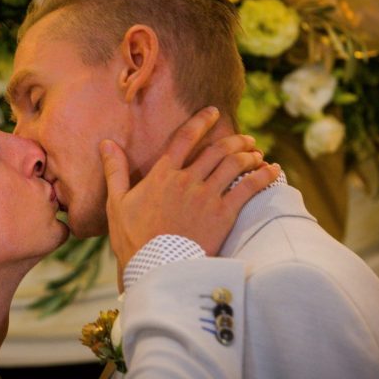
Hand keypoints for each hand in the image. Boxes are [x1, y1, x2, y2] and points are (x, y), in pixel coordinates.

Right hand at [100, 107, 280, 287]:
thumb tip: (106, 143)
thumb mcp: (117, 202)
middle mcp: (187, 180)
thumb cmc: (132, 238)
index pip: (184, 138)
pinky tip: (272, 170)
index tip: (212, 112)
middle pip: (216, 150)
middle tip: (245, 138)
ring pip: (233, 164)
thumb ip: (115, 170)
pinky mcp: (223, 214)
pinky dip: (262, 176)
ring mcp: (206, 196)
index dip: (200, 122)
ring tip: (256, 152)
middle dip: (234, 140)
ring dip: (248, 154)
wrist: (155, 267)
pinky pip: (248, 188)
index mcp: (162, 175)